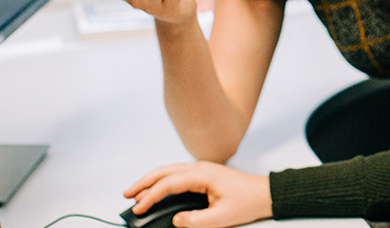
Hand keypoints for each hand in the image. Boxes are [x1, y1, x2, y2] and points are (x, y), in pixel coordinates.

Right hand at [124, 161, 272, 227]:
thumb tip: (176, 220)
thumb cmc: (247, 201)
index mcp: (202, 174)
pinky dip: (161, 181)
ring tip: (134, 193)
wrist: (264, 194)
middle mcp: (199, 168)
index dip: (151, 196)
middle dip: (143, 183)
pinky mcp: (202, 175)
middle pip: (164, 171)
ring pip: (168, 171)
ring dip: (150, 180)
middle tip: (126, 195)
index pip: (169, 183)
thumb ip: (197, 221)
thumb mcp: (222, 217)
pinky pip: (176, 175)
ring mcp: (200, 170)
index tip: (138, 208)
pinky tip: (155, 189)